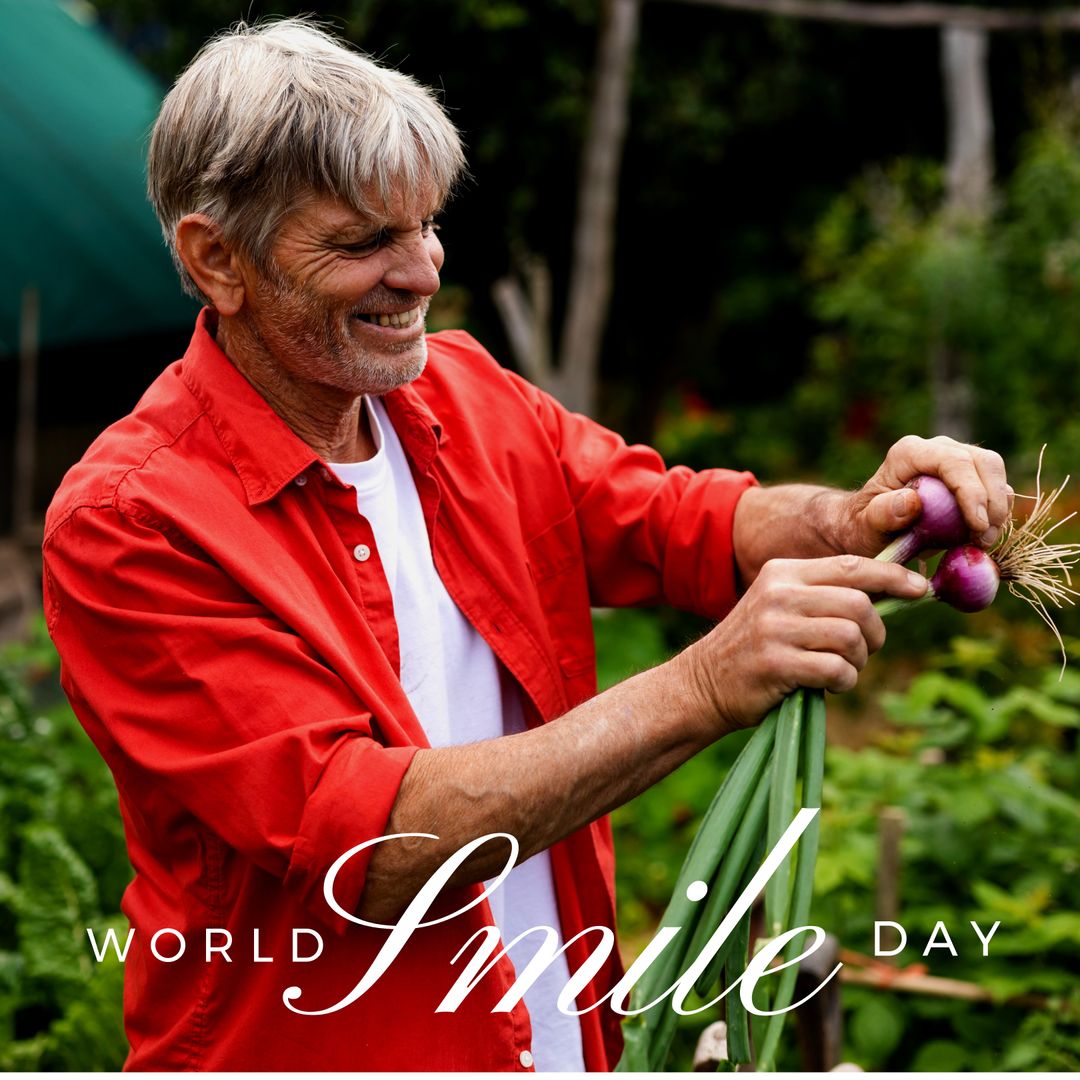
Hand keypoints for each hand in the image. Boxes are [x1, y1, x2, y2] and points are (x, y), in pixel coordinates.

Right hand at [679, 554, 927, 732]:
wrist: (704, 683)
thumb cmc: (756, 648)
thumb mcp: (781, 605)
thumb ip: (823, 595)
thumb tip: (890, 590)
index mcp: (783, 572)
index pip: (851, 566)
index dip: (893, 577)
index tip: (921, 589)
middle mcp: (779, 594)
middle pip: (859, 604)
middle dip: (875, 633)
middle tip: (864, 650)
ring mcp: (775, 628)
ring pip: (851, 637)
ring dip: (858, 661)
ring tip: (841, 669)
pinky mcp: (776, 664)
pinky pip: (836, 670)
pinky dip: (844, 682)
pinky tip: (828, 685)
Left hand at [841, 435, 1011, 556]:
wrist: (870, 527)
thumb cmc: (865, 526)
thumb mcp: (867, 525)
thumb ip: (883, 513)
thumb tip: (911, 500)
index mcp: (909, 453)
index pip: (953, 462)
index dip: (972, 492)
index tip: (978, 525)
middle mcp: (936, 449)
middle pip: (984, 462)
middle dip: (992, 501)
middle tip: (985, 539)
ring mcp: (956, 459)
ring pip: (995, 473)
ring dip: (999, 508)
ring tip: (983, 541)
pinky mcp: (970, 477)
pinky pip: (997, 488)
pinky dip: (997, 512)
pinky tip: (983, 537)